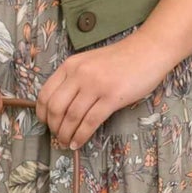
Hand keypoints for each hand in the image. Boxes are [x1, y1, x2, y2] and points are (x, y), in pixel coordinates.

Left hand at [35, 32, 169, 148]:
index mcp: (70, 65)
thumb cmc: (121, 58)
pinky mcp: (112, 97)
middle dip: (54, 127)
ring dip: (66, 134)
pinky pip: (90, 121)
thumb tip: (61, 106)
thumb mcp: (89, 62)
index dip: (42, 114)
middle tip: (57, 136)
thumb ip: (75, 79)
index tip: (46, 123)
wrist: (149, 50)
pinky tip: (78, 143)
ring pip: (71, 117)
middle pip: (56, 108)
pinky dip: (81, 136)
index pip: (45, 93)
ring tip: (66, 143)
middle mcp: (79, 74)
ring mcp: (95, 85)